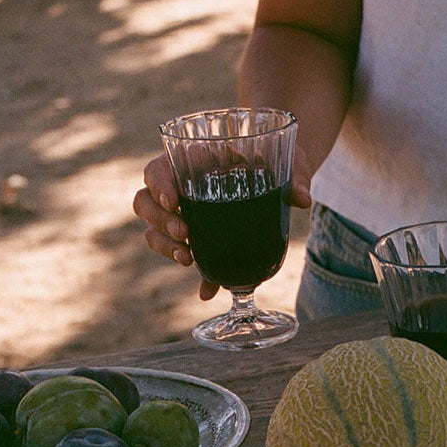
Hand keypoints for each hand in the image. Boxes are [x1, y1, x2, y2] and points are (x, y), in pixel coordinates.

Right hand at [133, 145, 313, 300]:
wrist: (279, 171)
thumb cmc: (275, 157)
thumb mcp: (286, 158)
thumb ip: (295, 174)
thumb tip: (302, 199)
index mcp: (189, 161)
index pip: (157, 170)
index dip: (158, 185)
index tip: (173, 201)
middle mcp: (177, 187)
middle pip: (144, 203)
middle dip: (159, 222)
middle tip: (184, 234)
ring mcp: (182, 214)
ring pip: (153, 231)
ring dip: (165, 247)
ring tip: (187, 259)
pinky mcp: (197, 239)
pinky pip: (185, 257)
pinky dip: (198, 275)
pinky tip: (208, 289)